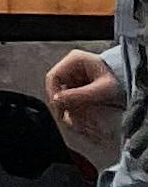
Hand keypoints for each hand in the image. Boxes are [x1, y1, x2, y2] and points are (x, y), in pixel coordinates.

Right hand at [49, 49, 125, 164]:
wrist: (133, 85)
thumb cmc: (120, 83)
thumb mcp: (102, 90)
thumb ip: (80, 95)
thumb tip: (57, 101)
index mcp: (75, 60)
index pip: (53, 77)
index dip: (53, 94)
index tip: (60, 110)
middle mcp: (71, 68)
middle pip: (57, 90)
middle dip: (65, 107)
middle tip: (75, 122)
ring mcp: (74, 79)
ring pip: (64, 98)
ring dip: (72, 113)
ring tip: (86, 125)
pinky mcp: (78, 89)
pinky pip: (72, 103)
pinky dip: (78, 114)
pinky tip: (88, 122)